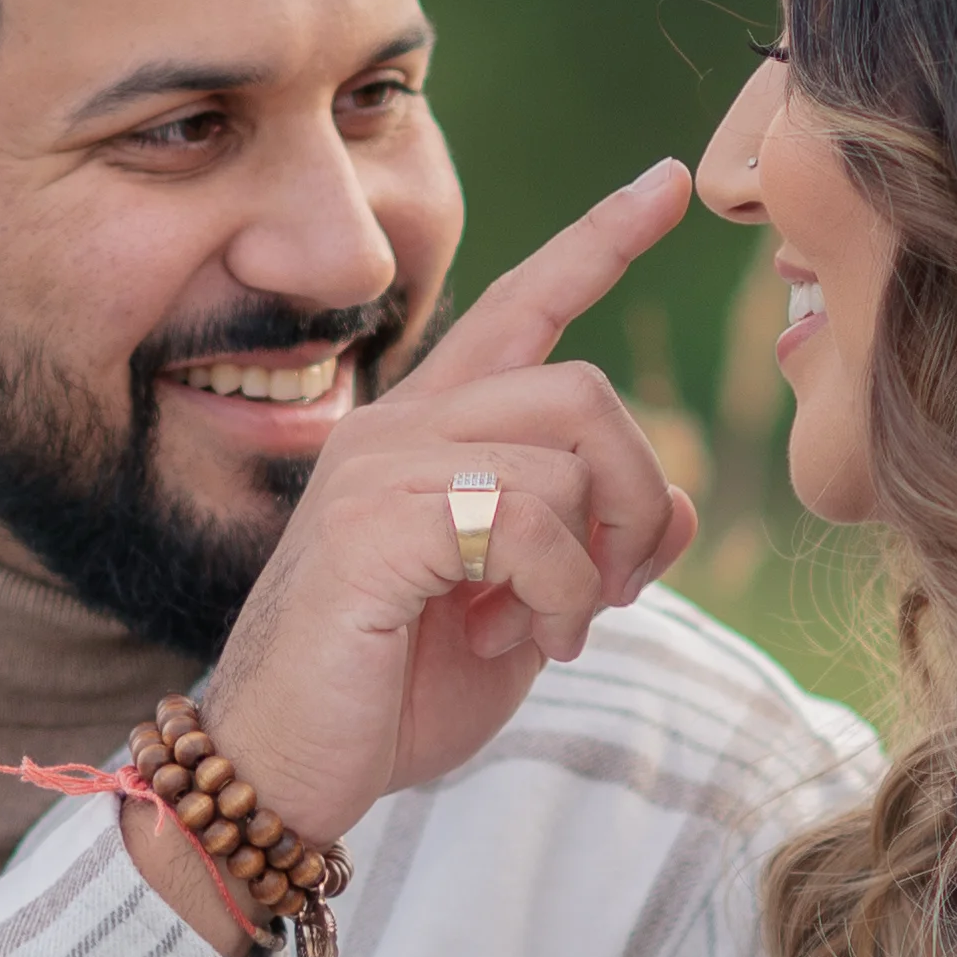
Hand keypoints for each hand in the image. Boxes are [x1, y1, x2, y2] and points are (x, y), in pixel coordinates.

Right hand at [166, 158, 701, 860]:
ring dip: (597, 560)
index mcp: (424, 434)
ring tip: (556, 627)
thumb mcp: (519, 611)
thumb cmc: (389, 696)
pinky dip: (558, 590)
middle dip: (640, 492)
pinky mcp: (377, 524)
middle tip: (622, 587)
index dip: (597, 243)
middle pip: (583, 387)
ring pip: (567, 451)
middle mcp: (396, 428)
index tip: (664, 183)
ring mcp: (380, 469)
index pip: (520, 307)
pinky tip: (518, 641)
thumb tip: (675, 507)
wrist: (281, 772)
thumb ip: (586, 546)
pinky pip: (527, 515)